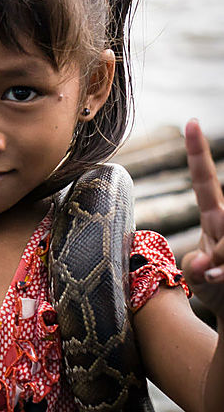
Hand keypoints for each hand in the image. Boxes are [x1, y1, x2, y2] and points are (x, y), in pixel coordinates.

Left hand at [182, 119, 223, 319]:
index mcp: (215, 217)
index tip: (190, 123)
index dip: (197, 153)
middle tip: (210, 263)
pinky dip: (222, 275)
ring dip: (221, 263)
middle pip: (221, 213)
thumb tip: (203, 264)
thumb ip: (196, 270)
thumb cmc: (216, 289)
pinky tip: (217, 279)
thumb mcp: (199, 279)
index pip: (204, 181)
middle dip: (216, 236)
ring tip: (217, 278)